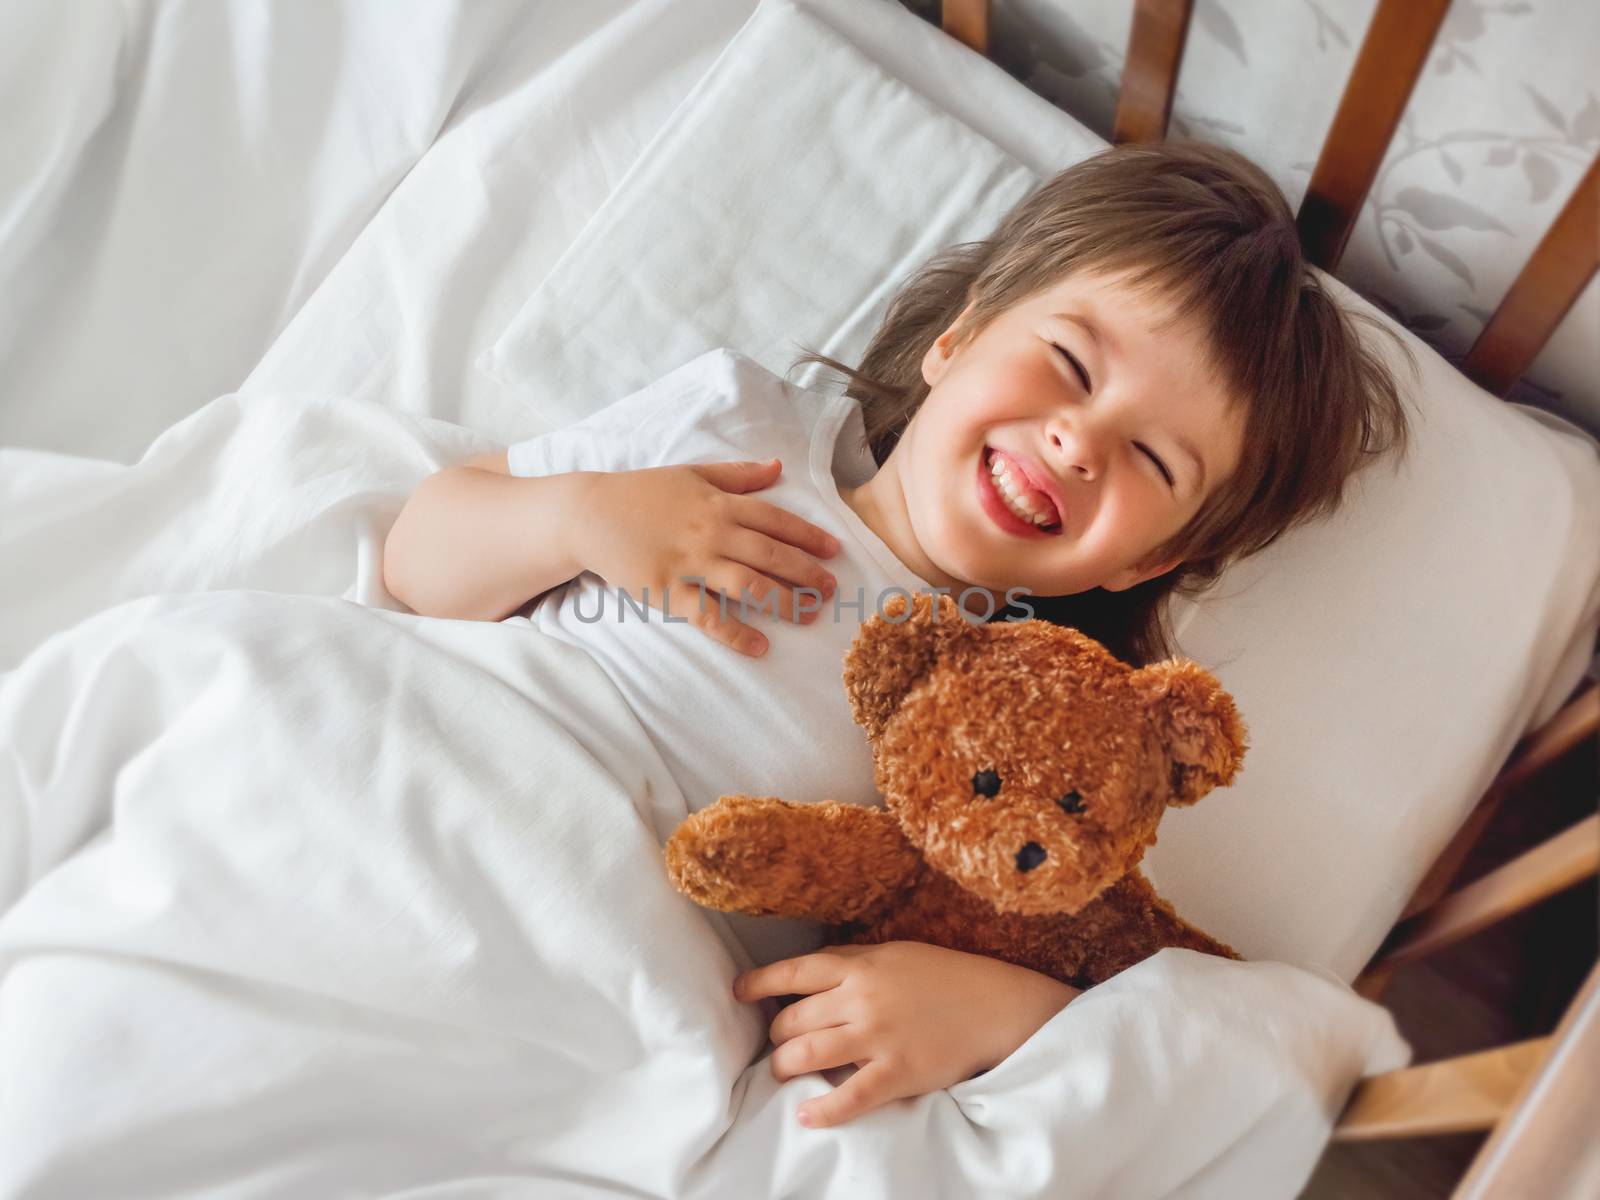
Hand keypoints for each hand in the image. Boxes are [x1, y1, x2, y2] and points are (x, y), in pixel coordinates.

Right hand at [578, 459, 839, 656]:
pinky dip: (736, 633)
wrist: (590, 514)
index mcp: (719, 502)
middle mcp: (711, 532)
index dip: (808, 536)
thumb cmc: (642, 492)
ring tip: (810, 615)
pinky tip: (760, 646)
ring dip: (785, 602)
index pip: (776, 519)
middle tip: (831, 589)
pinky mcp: (667, 591)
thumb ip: (738, 474)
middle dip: (807, 573)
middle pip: (771, 554)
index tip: (833, 552)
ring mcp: (690, 563)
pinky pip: (708, 616)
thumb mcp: (692, 473)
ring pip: (749, 585)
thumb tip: (777, 467)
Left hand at [732, 941, 1079, 1127]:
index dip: (759, 983)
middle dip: (776, 1036)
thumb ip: (852, 961)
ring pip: (808, 1055)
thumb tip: (810, 972)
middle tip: (775, 1046)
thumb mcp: (895, 953)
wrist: (995, 1005)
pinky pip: (849, 1098)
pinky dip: (822, 1110)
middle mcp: (861, 998)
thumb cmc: (944, 975)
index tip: (738, 993)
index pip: (794, 972)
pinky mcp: (897, 1073)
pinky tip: (806, 1115)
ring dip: (785, 1068)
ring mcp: (878, 1037)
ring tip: (782, 1074)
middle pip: (793, 1020)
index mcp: (859, 965)